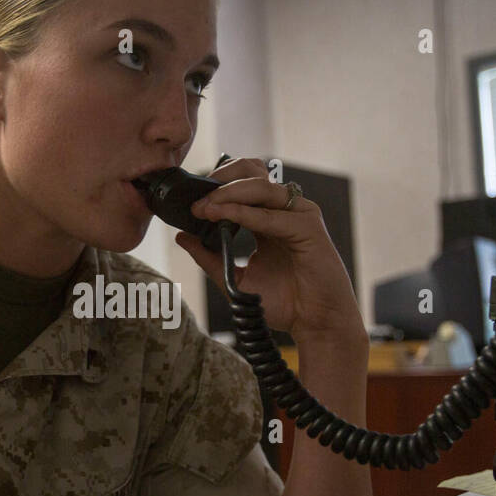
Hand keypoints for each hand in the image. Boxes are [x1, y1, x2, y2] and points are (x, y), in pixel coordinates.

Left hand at [174, 157, 366, 346]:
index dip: (214, 187)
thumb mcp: (234, 279)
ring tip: (204, 207)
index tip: (189, 203)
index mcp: (267, 217)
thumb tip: (181, 236)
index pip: (240, 184)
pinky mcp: (308, 226)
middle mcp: (283, 210)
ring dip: (228, 193)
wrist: (314, 323)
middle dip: (220, 179)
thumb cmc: (284, 302)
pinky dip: (244, 212)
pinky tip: (223, 216)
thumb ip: (208, 257)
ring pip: (260, 186)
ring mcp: (297, 214)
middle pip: (252, 172)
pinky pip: (270, 213)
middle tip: (196, 200)